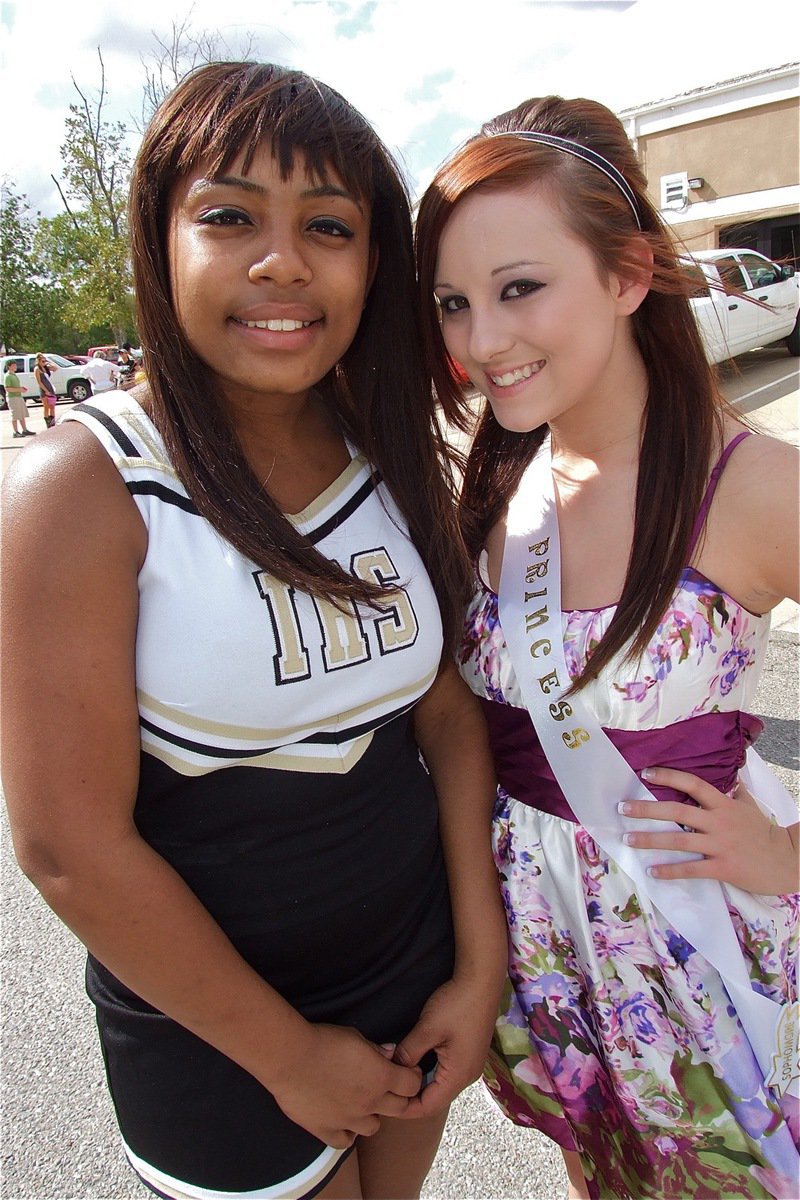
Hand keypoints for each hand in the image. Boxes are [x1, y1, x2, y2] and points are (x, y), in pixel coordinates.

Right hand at [269, 1022, 421, 1148]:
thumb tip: (390, 1054)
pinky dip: (347, 1133)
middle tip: (389, 1088)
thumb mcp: (355, 1036)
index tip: (406, 1072)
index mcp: (381, 1077)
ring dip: (373, 1115)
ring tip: (362, 1104)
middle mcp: (370, 1102)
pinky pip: (345, 1141)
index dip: (411, 1077)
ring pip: (374, 1127)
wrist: (291, 1058)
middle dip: (399, 1097)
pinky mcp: (327, 1130)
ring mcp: (349, 1120)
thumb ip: (376, 1049)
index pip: (412, 1084)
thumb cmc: (323, 1041)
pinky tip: (342, 1120)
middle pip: (400, 1108)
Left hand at [391, 974, 500, 1118]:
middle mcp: (467, 1076)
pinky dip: (430, 1072)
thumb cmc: (456, 1004)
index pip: (428, 1106)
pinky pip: (447, 1073)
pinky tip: (416, 1062)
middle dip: (411, 1097)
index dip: (405, 1108)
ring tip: (397, 1077)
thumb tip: (393, 1068)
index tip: (383, 1103)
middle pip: (435, 1098)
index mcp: (458, 1076)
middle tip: (386, 1091)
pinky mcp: (469, 1054)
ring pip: (441, 1085)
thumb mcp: (428, 1028)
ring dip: (420, 1083)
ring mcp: (470, 1065)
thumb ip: (409, 1052)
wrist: (482, 982)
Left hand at [620, 767, 798, 894]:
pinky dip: (670, 871)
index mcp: (724, 804)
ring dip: (650, 840)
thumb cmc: (765, 833)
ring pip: (679, 841)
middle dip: (647, 809)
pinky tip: (652, 872)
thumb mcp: (750, 807)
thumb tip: (732, 778)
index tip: (645, 772)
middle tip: (622, 808)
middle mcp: (719, 821)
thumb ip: (736, 793)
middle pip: (677, 811)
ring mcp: (720, 845)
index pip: (693, 784)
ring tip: (628, 840)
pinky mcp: (723, 868)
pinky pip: (691, 869)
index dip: (669, 776)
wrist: (788, 860)